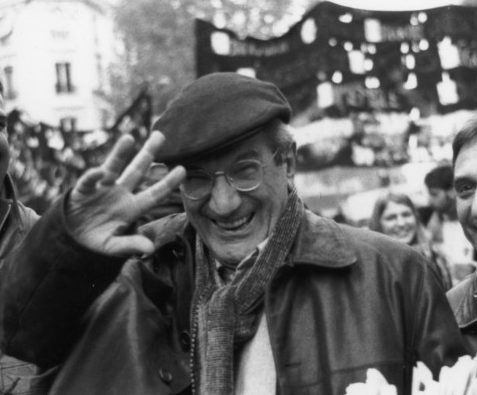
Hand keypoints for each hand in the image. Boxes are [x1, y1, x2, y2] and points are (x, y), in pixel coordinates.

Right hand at [66, 131, 185, 256]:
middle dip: (148, 153)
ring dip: (120, 153)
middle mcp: (120, 194)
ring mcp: (103, 189)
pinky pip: (89, 181)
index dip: (168, 183)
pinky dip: (93, 176)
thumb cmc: (97, 242)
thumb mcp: (114, 246)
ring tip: (129, 138)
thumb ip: (130, 245)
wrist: (71, 239)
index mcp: (132, 208)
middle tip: (160, 135)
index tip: (182, 170)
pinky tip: (99, 172)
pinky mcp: (84, 190)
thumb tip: (150, 249)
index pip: (154, 194)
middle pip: (137, 171)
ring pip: (113, 167)